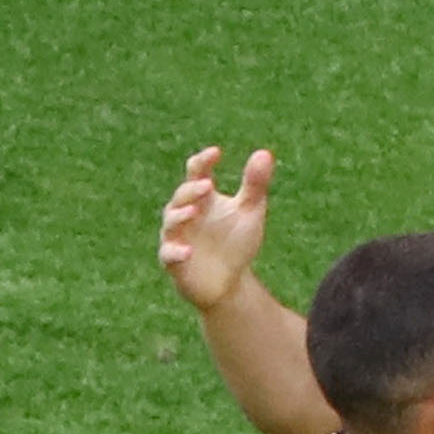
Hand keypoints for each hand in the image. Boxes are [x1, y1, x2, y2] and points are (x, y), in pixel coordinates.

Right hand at [158, 146, 272, 310]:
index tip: (216, 153)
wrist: (230, 281)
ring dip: (180, 216)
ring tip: (194, 211)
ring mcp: (177, 237)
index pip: (197, 173)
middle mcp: (185, 214)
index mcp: (202, 198)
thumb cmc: (236, 241)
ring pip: (171, 223)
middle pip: (181, 196)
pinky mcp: (174, 262)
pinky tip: (187, 251)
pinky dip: (175, 252)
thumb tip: (265, 152)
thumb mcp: (250, 212)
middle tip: (208, 186)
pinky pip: (168, 255)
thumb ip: (255, 184)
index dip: (203, 161)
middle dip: (192, 191)